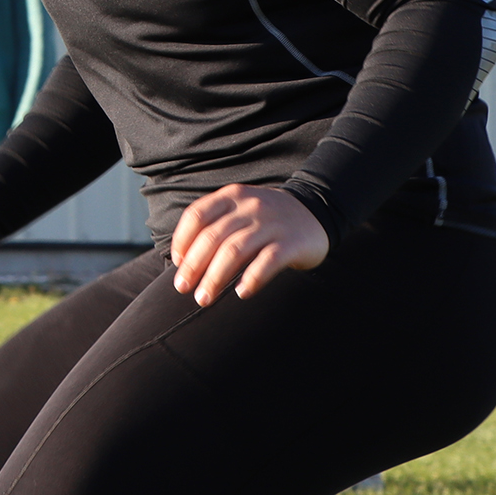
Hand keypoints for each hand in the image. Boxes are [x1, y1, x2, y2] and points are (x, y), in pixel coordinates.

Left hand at [171, 184, 329, 305]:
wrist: (317, 210)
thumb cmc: (266, 219)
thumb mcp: (240, 209)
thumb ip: (215, 225)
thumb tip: (184, 261)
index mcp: (233, 196)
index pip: (197, 215)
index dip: (182, 241)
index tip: (178, 263)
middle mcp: (250, 207)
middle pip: (212, 238)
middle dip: (193, 266)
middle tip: (184, 288)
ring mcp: (271, 224)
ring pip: (234, 251)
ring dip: (215, 278)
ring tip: (204, 298)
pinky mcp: (291, 243)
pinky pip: (267, 262)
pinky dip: (251, 279)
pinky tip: (241, 292)